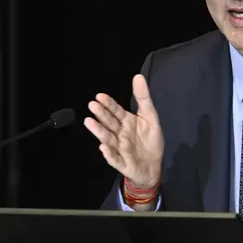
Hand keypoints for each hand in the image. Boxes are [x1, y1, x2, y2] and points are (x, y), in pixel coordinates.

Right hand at [84, 74, 163, 189]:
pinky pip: (114, 159)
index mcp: (126, 122)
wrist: (154, 166)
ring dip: (98, 131)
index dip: (108, 104)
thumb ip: (143, 98)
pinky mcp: (123, 163)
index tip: (99, 96)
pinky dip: (109, 154)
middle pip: (109, 123)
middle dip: (101, 115)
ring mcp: (120, 149)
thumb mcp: (150, 116)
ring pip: (108, 139)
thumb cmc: (150, 140)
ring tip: (89, 122)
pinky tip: (103, 148)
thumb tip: (138, 76)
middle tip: (92, 105)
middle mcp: (120, 134)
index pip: (116, 111)